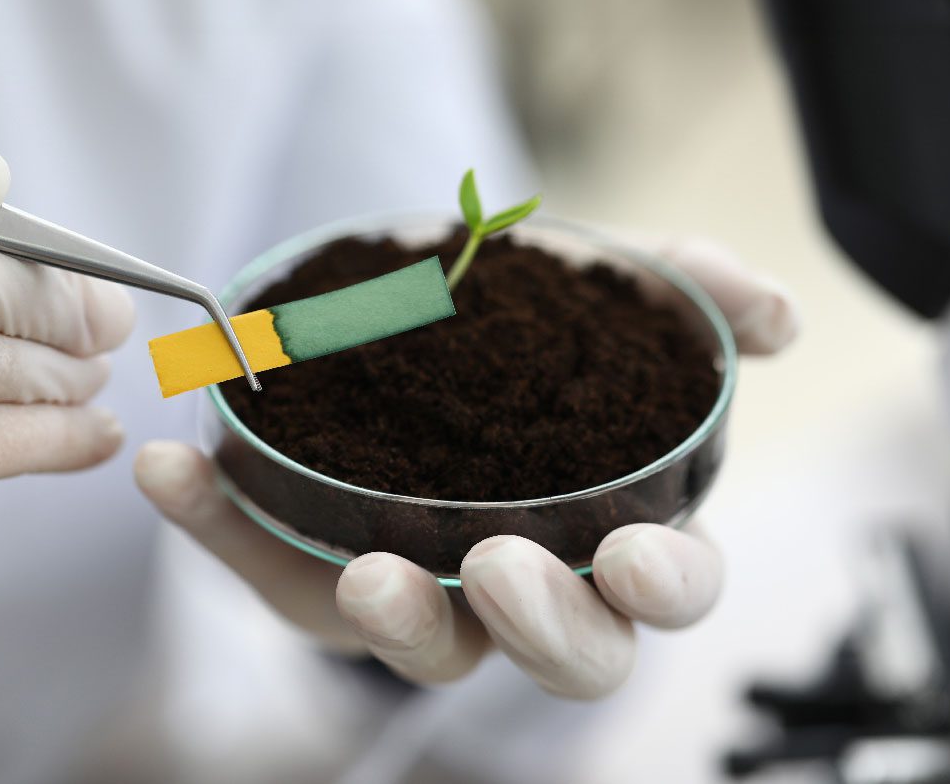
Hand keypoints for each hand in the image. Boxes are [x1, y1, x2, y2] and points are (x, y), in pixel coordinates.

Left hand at [135, 237, 796, 697]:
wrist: (419, 347)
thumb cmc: (531, 350)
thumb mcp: (609, 301)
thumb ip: (692, 295)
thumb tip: (774, 313)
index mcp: (613, 533)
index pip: (665, 588)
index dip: (665, 587)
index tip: (639, 558)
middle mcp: (525, 586)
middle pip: (563, 655)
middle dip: (543, 627)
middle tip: (501, 566)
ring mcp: (423, 593)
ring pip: (425, 651)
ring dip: (394, 618)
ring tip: (365, 573)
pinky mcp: (323, 576)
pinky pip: (275, 570)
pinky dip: (223, 525)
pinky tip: (174, 469)